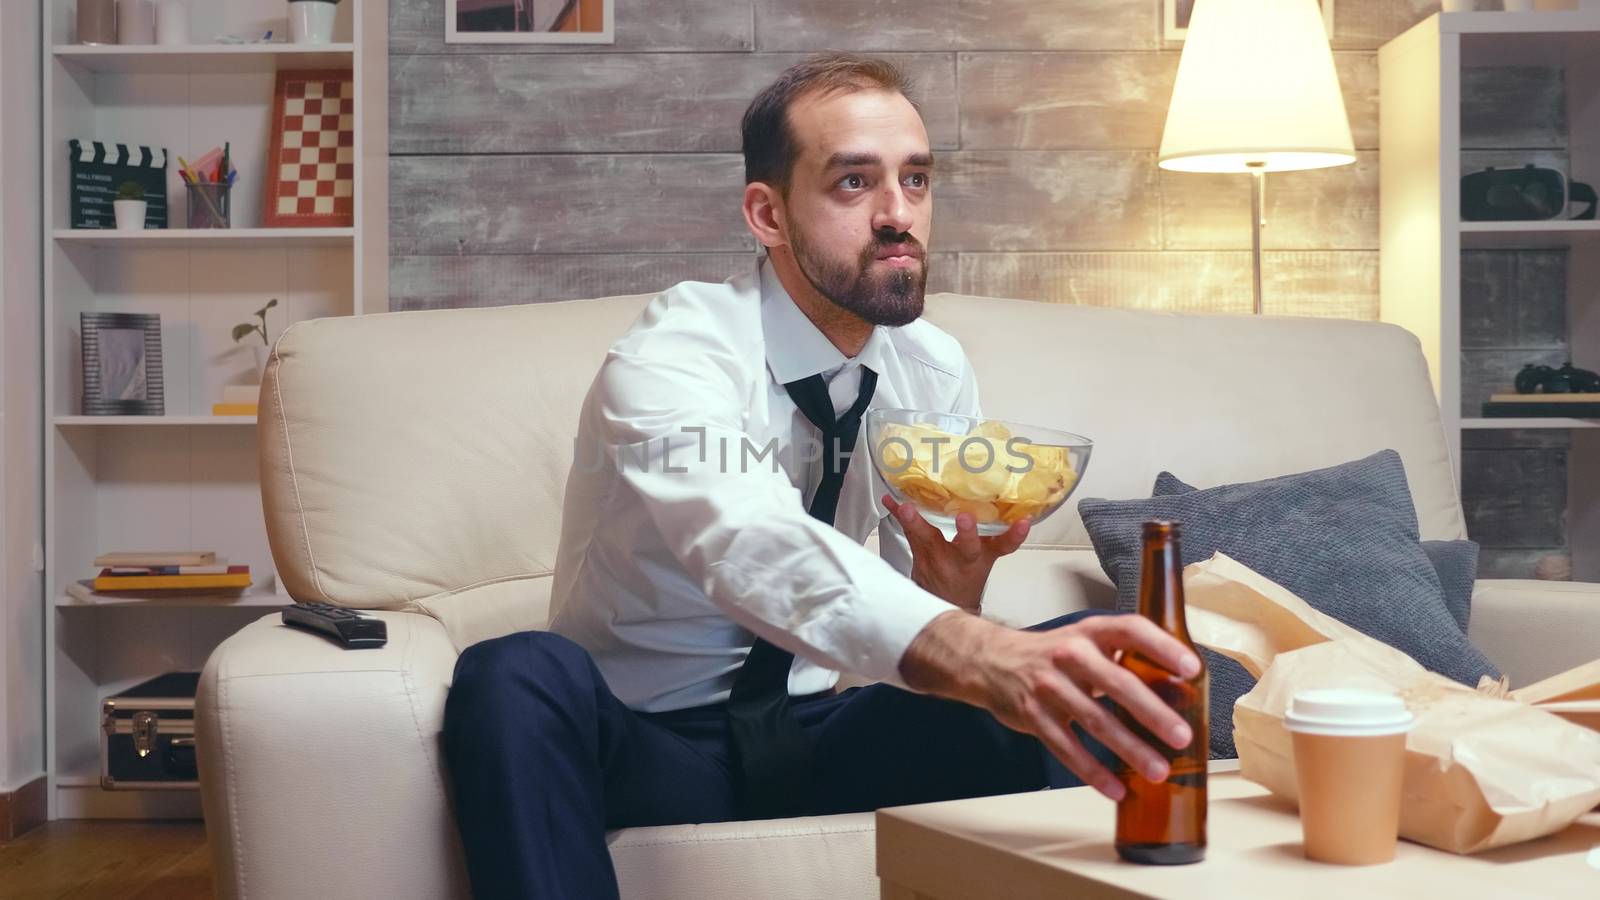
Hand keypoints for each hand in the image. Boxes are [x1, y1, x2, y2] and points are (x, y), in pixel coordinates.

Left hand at [883, 493, 1028, 611]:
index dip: (1014, 536)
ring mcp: (939, 560)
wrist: (945, 603)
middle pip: (967, 548)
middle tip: (965, 519)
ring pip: (929, 540)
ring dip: (916, 522)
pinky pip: (908, 534)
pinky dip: (898, 515)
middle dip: (967, 534)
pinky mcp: (919, 557)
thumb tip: (1004, 499)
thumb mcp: (985, 558)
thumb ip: (991, 533)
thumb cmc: (966, 577)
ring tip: (904, 506)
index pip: (1003, 547)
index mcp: (983, 558)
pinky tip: (889, 501)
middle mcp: (962, 560)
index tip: (1023, 523)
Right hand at [899, 610, 1201, 800]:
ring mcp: (1049, 685)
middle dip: (1152, 712)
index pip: (1131, 630)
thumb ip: (1123, 658)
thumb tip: (1177, 690)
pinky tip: (1115, 788)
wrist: (993, 661)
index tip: (1191, 669)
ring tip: (1157, 770)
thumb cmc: (1052, 655)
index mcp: (1090, 632)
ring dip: (1129, 748)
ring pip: (1095, 721)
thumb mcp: (1085, 641)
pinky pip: (1066, 747)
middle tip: (1182, 736)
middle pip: (1117, 683)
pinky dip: (1092, 771)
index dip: (1162, 647)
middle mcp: (1070, 654)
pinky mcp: (1033, 715)